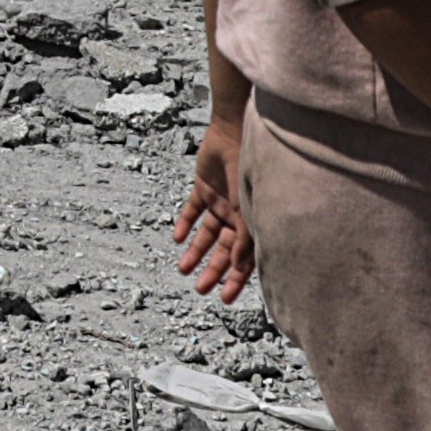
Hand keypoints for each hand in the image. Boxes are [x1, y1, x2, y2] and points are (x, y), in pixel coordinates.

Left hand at [171, 123, 254, 305]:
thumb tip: (239, 265)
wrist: (235, 131)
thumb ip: (244, 236)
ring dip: (196, 252)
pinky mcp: (204, 187)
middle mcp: (237, 215)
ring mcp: (221, 201)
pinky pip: (192, 210)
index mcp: (253, 222)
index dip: (236, 279)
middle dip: (214, 270)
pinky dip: (184, 224)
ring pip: (206, 234)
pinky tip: (177, 239)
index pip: (245, 258)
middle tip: (201, 290)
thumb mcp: (248, 207)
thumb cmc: (249, 167)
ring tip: (184, 270)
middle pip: (224, 250)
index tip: (225, 299)